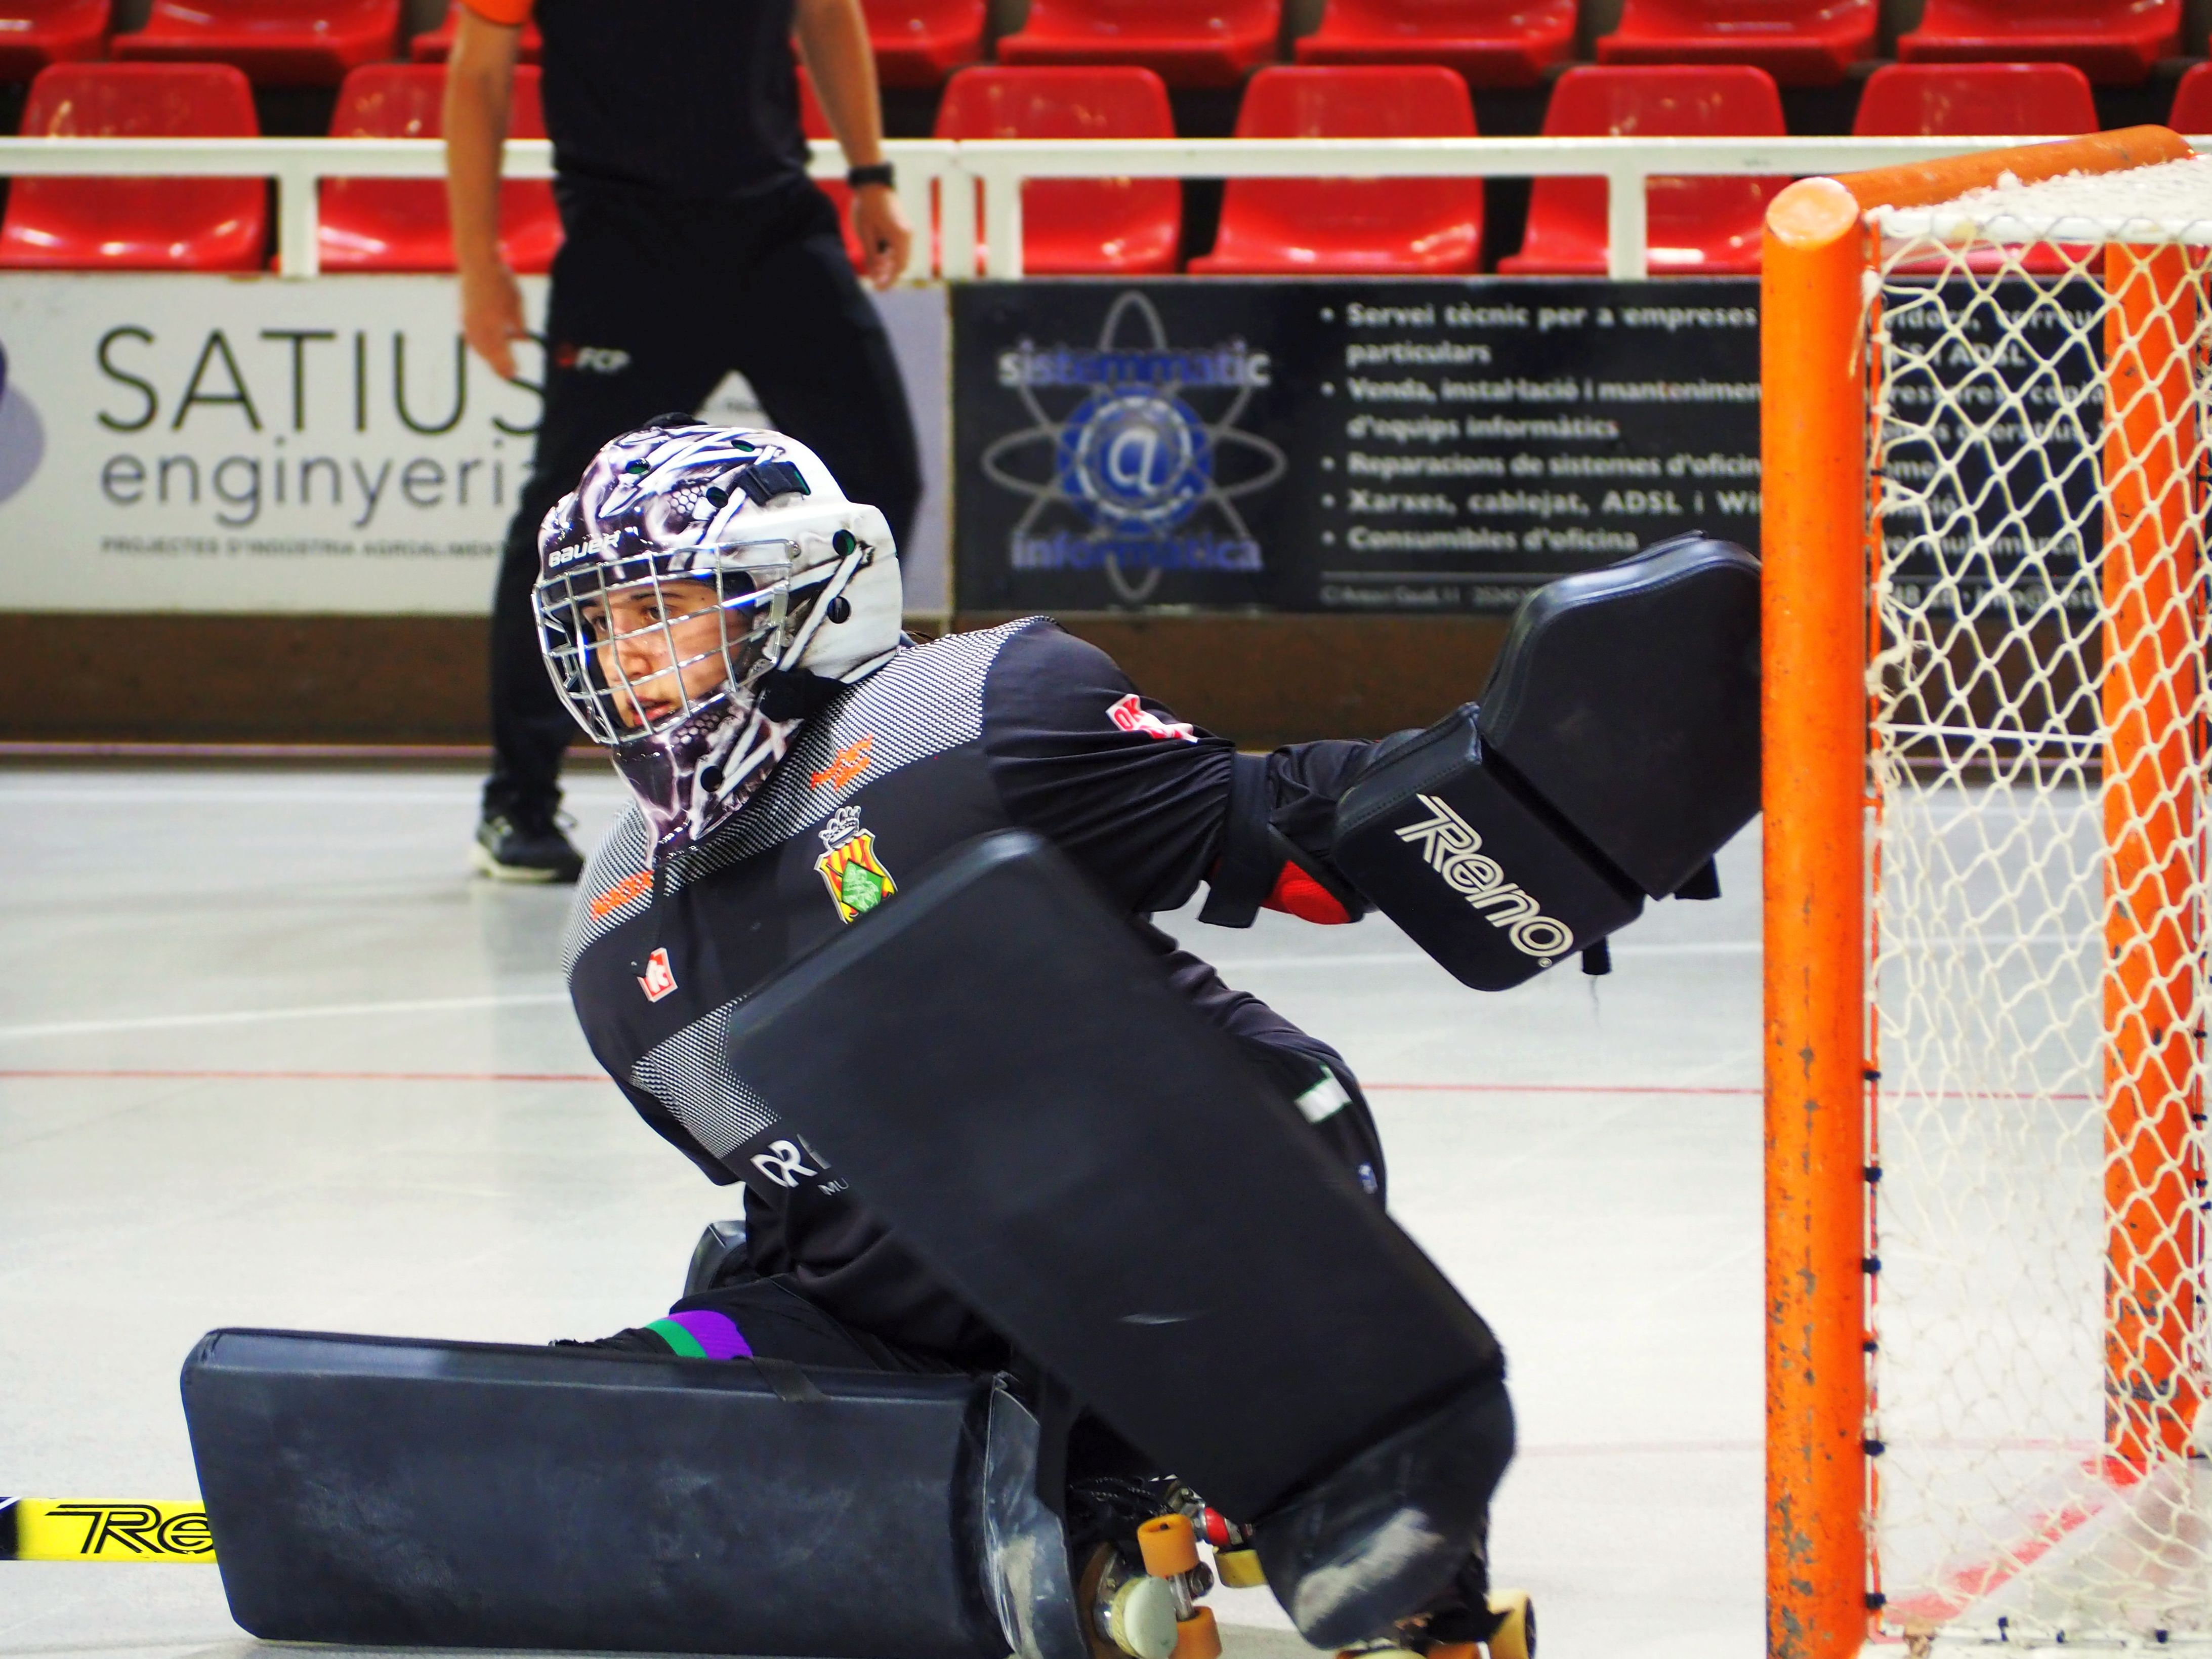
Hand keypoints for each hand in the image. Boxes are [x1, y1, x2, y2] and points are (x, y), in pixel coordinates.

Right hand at [460, 257, 528, 379]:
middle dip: (498, 367)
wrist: (478, 264)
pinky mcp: (463, 316)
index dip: (509, 365)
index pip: (501, 354)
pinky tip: (485, 349)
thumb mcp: (518, 304)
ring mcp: (468, 322)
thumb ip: (520, 325)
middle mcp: (478, 327)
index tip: (517, 373)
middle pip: (488, 355)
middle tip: (509, 376)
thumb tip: (523, 341)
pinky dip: (479, 347)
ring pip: (478, 348)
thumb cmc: (502, 282)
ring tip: (499, 366)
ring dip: (488, 358)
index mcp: (493, 325)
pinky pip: (471, 338)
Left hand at [851, 183, 910, 290]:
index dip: (889, 280)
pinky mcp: (903, 227)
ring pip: (902, 256)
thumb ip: (872, 256)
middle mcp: (907, 234)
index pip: (899, 267)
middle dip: (889, 275)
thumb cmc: (867, 206)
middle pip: (902, 264)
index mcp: (900, 236)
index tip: (878, 289)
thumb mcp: (865, 234)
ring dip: (889, 265)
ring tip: (874, 269)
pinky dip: (891, 255)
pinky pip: (900, 247)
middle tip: (875, 283)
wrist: (872, 183)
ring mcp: (907, 230)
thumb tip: (875, 275)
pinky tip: (879, 257)